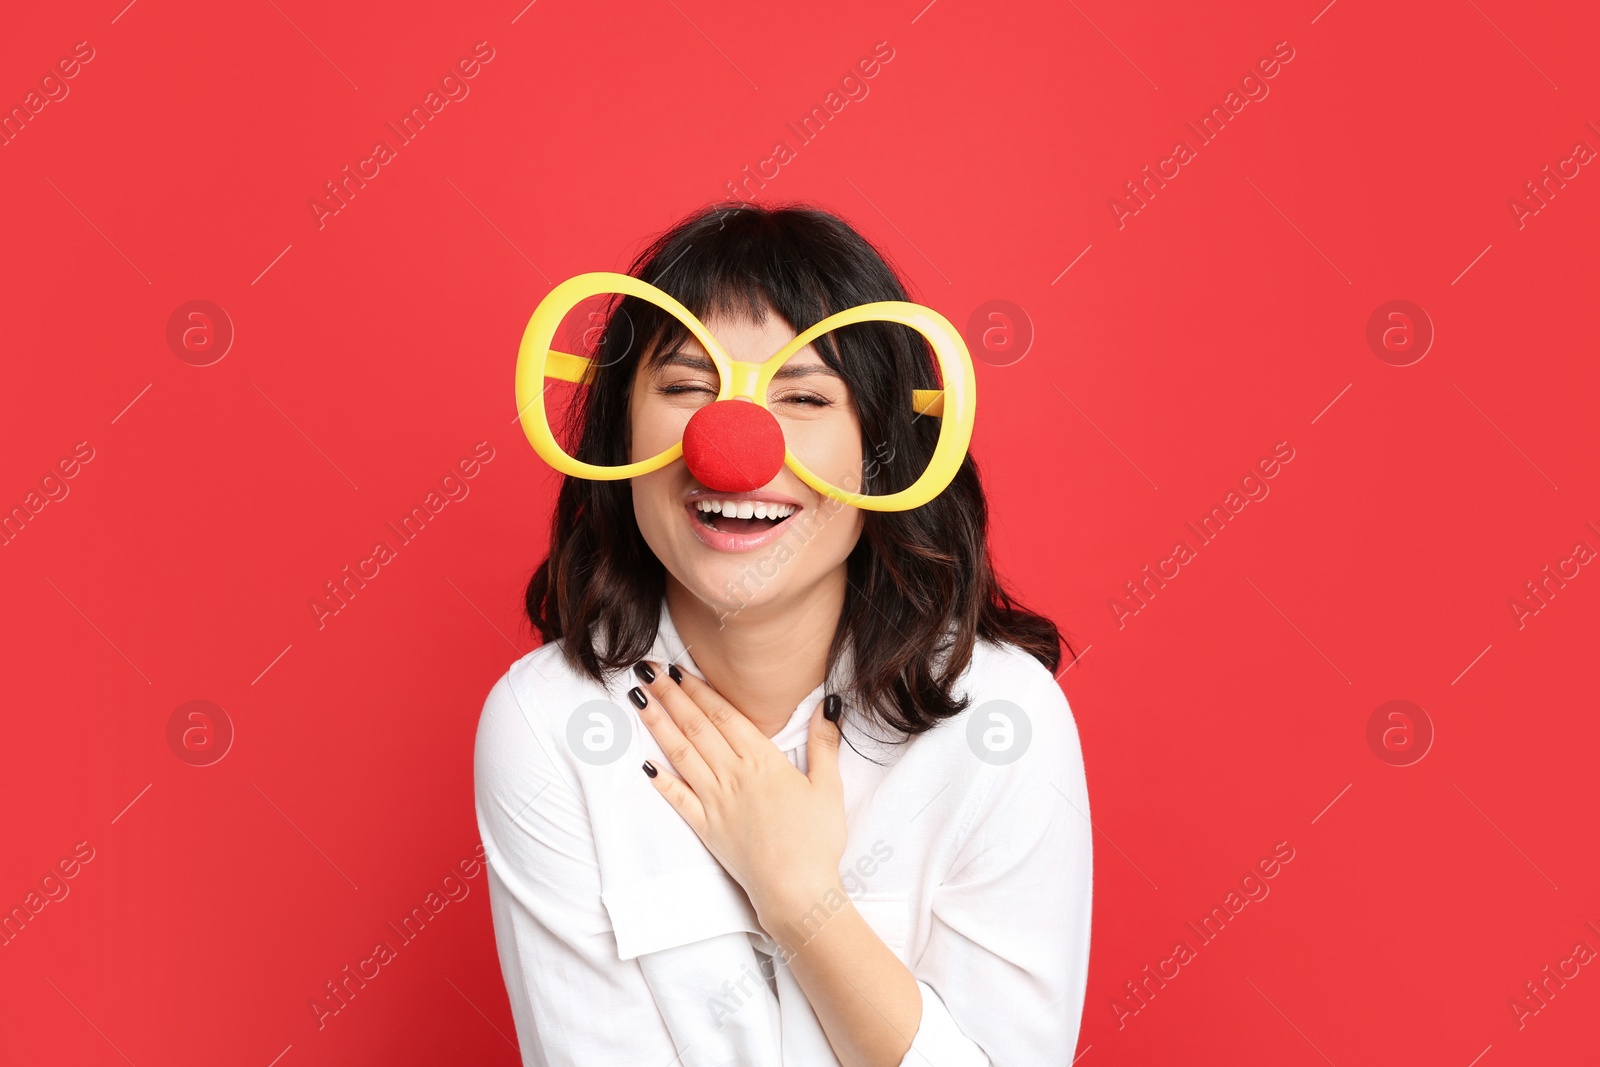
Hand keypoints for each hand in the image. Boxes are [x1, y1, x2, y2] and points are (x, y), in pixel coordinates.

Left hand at [630, 661, 847, 932]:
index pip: (725, 716)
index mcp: (763, 762)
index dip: (700, 690)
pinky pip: (677, 799)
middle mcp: (734, 776)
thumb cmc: (817, 841)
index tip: (678, 669)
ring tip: (640, 701)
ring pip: (682, 755)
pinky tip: (644, 763)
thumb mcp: (829, 787)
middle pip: (697, 728)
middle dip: (671, 697)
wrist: (797, 891)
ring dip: (659, 726)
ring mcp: (716, 802)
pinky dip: (660, 780)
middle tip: (647, 671)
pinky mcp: (706, 829)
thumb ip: (824, 744)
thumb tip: (828, 704)